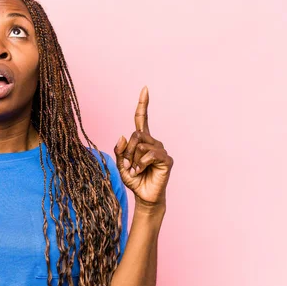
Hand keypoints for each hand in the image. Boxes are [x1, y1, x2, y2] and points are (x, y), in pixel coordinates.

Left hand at [113, 86, 173, 206]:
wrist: (144, 196)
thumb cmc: (133, 180)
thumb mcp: (121, 165)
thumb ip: (119, 151)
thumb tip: (123, 135)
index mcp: (141, 141)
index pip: (142, 119)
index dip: (143, 104)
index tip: (145, 89)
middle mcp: (153, 142)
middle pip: (136, 135)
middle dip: (127, 151)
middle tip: (127, 166)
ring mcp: (161, 150)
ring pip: (141, 145)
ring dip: (133, 159)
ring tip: (135, 170)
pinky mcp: (166, 160)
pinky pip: (150, 154)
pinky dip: (141, 164)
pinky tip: (140, 171)